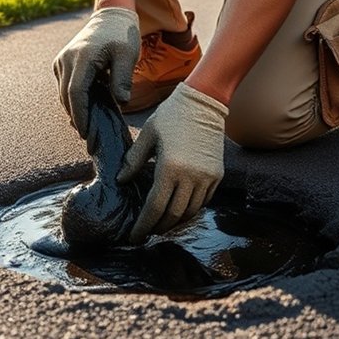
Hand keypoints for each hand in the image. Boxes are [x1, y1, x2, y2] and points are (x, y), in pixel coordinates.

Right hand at [53, 7, 139, 137]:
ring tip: (89, 127)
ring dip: (74, 110)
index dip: (80, 115)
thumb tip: (121, 103)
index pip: (76, 92)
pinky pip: (65, 87)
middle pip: (66, 96)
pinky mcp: (61, 63)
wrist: (111, 17)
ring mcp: (61, 61)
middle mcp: (66, 59)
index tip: (87, 132)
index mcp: (82, 57)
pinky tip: (86, 110)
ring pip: (63, 94)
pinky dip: (74, 100)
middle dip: (77, 118)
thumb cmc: (122, 36)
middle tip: (90, 137)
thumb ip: (122, 79)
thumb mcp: (127, 55)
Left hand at [117, 83, 228, 241]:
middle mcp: (191, 177)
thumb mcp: (148, 135)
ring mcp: (207, 177)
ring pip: (190, 212)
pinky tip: (178, 210)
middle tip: (146, 233)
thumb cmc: (172, 116)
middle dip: (158, 228)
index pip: (154, 207)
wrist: (205, 102)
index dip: (143, 226)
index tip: (134, 237)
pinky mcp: (217, 175)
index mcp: (170, 168)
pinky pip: (203, 201)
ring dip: (174, 222)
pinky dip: (190, 210)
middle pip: (173, 215)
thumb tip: (120, 181)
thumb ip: (133, 160)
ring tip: (161, 224)